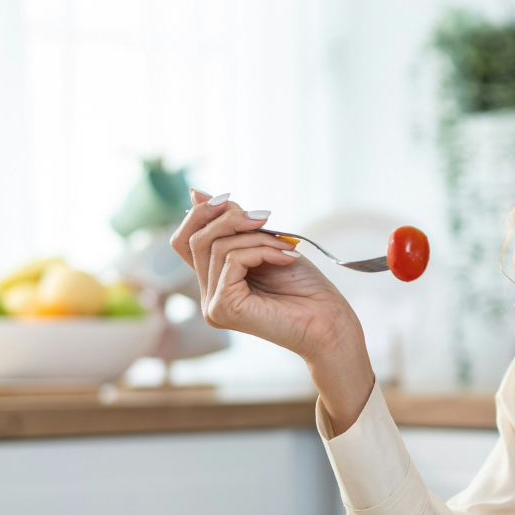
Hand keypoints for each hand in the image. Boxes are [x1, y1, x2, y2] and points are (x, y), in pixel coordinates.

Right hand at [170, 191, 374, 431]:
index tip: (229, 199)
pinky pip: (232, 260)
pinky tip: (285, 259)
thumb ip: (234, 226)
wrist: (330, 322)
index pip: (184, 240)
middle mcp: (209, 296)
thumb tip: (196, 193)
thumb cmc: (305, 289)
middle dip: (230, 218)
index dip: (199, 213)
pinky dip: (262, 250)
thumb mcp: (266, 245)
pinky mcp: (223, 308)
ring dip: (257, 237)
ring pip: (216, 246)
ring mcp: (213, 305)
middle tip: (264, 217)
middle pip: (195, 239)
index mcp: (216, 282)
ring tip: (285, 247)